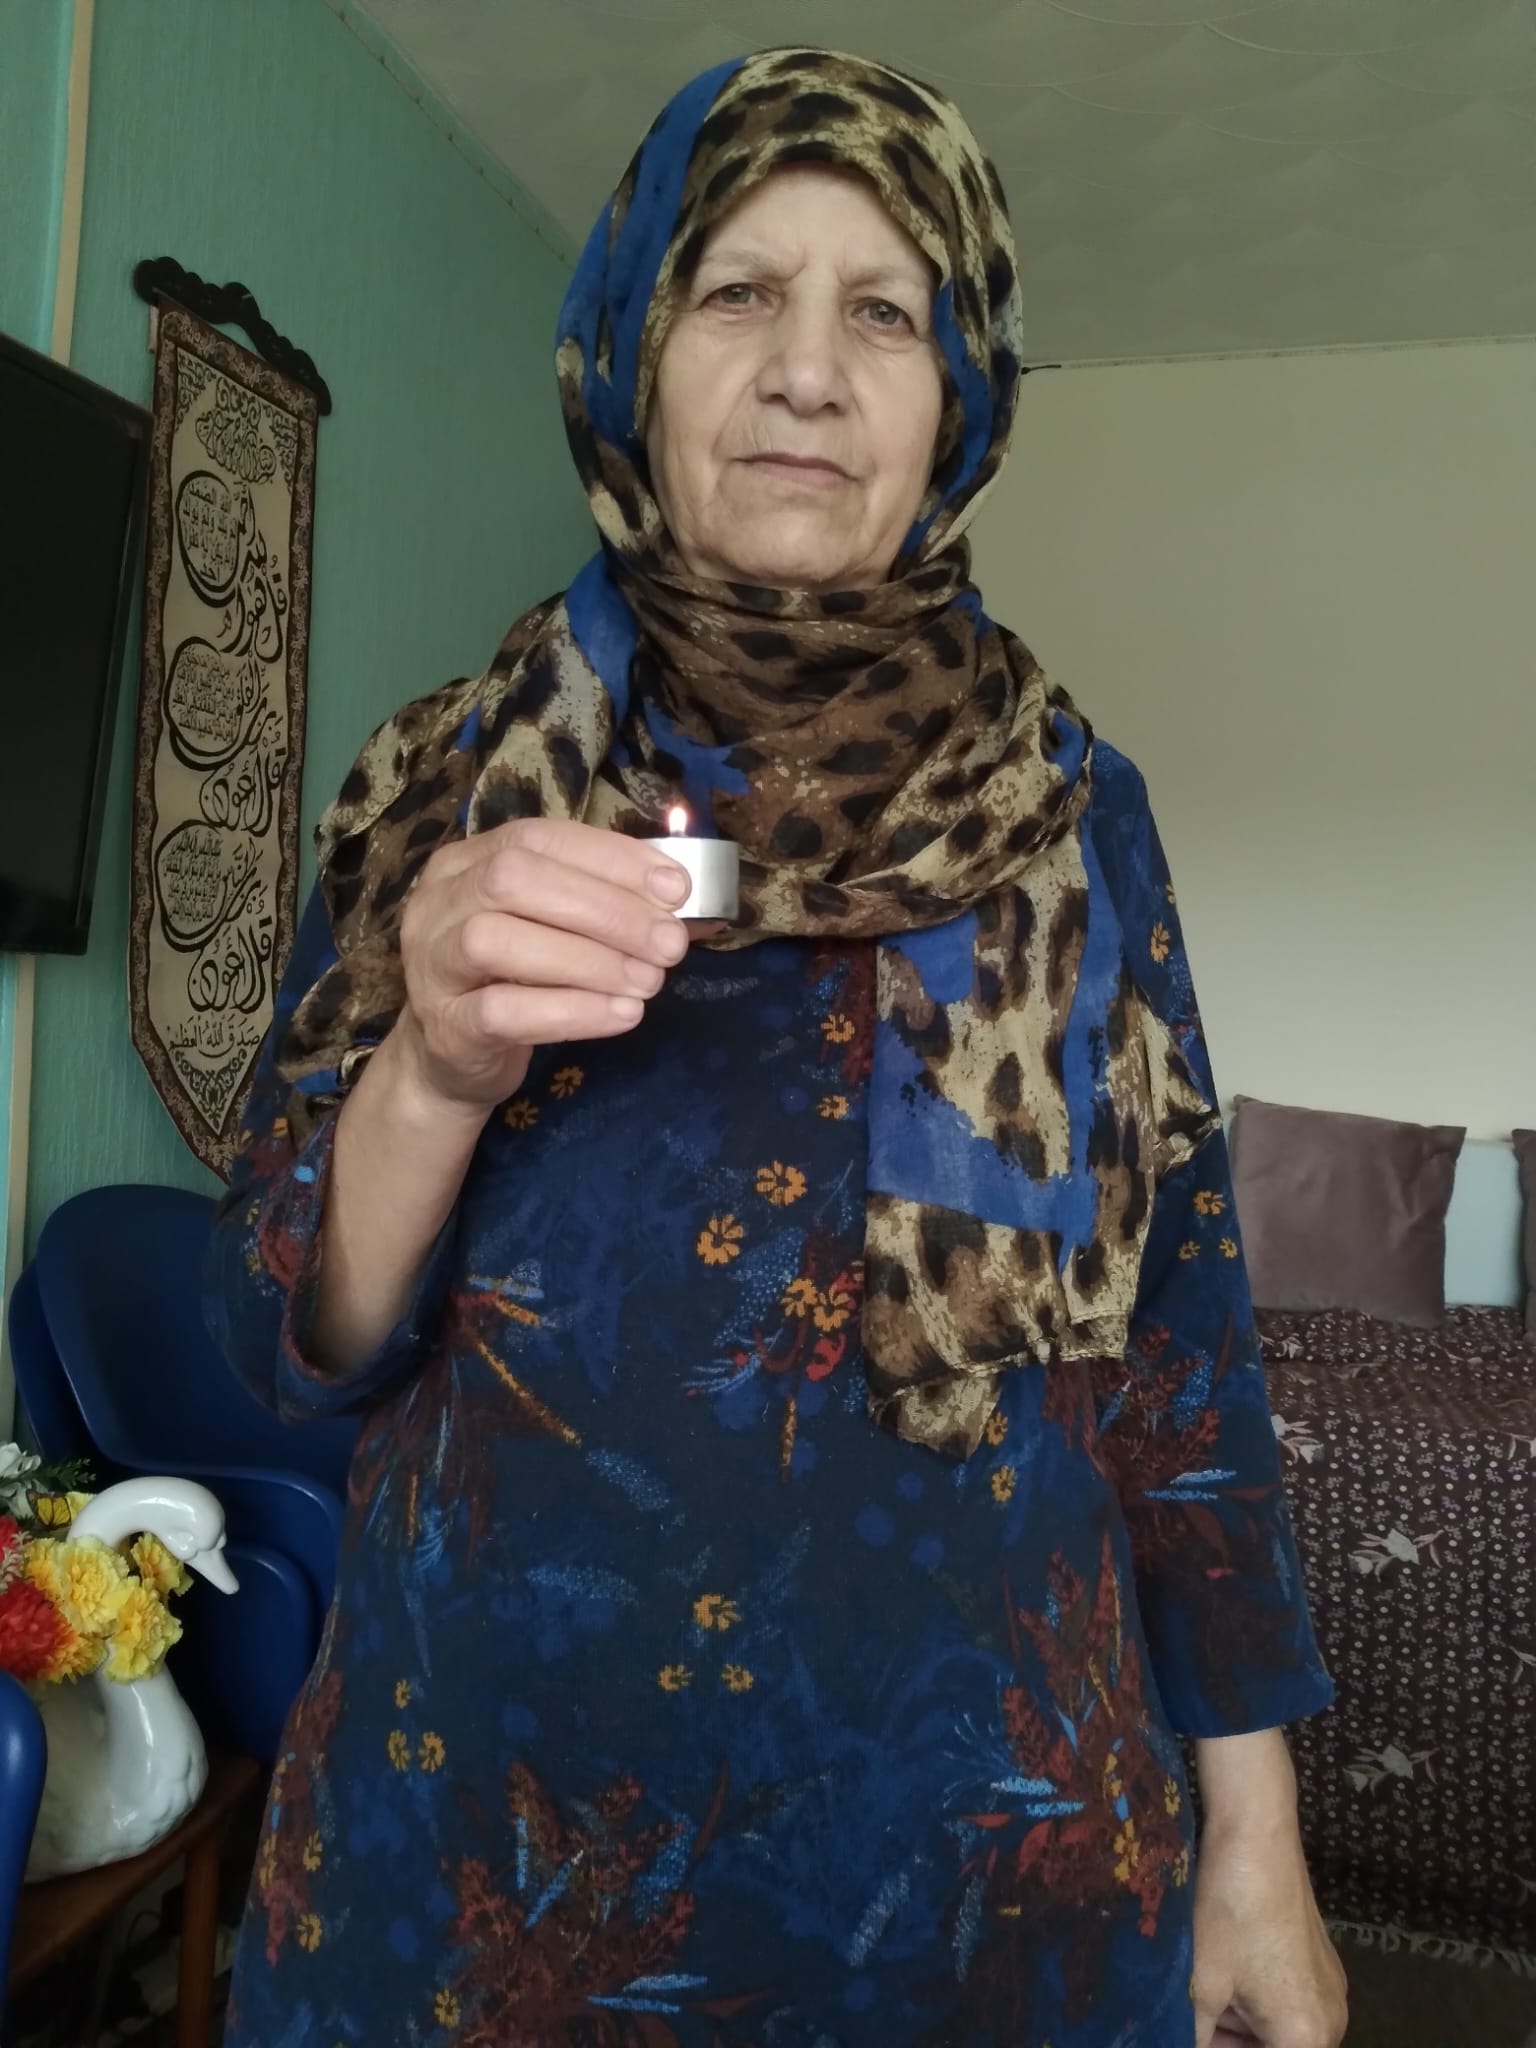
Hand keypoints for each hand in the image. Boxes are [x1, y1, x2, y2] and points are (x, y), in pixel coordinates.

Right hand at [392, 817, 693, 1111]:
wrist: (449, 1063)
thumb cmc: (508, 982)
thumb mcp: (547, 930)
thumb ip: (599, 904)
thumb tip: (678, 899)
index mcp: (465, 863)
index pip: (537, 838)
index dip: (610, 858)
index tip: (675, 888)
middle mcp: (437, 903)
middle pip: (513, 880)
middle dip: (605, 909)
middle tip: (669, 943)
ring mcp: (430, 965)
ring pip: (498, 941)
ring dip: (589, 960)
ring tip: (649, 981)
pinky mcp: (444, 1027)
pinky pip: (502, 1012)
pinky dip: (572, 1011)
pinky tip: (622, 1014)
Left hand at [1192, 1809, 1346, 2047]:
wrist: (1258, 1839)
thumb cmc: (1230, 1914)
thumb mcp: (1203, 1987)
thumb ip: (1197, 2034)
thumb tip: (1174, 2039)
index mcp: (1307, 2037)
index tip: (1199, 2037)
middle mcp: (1332, 2023)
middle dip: (1236, 2046)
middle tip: (1195, 2027)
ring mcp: (1333, 1991)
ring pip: (1285, 2032)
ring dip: (1245, 2029)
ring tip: (1201, 2002)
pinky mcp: (1325, 1964)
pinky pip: (1292, 2004)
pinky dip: (1260, 2004)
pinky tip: (1224, 1980)